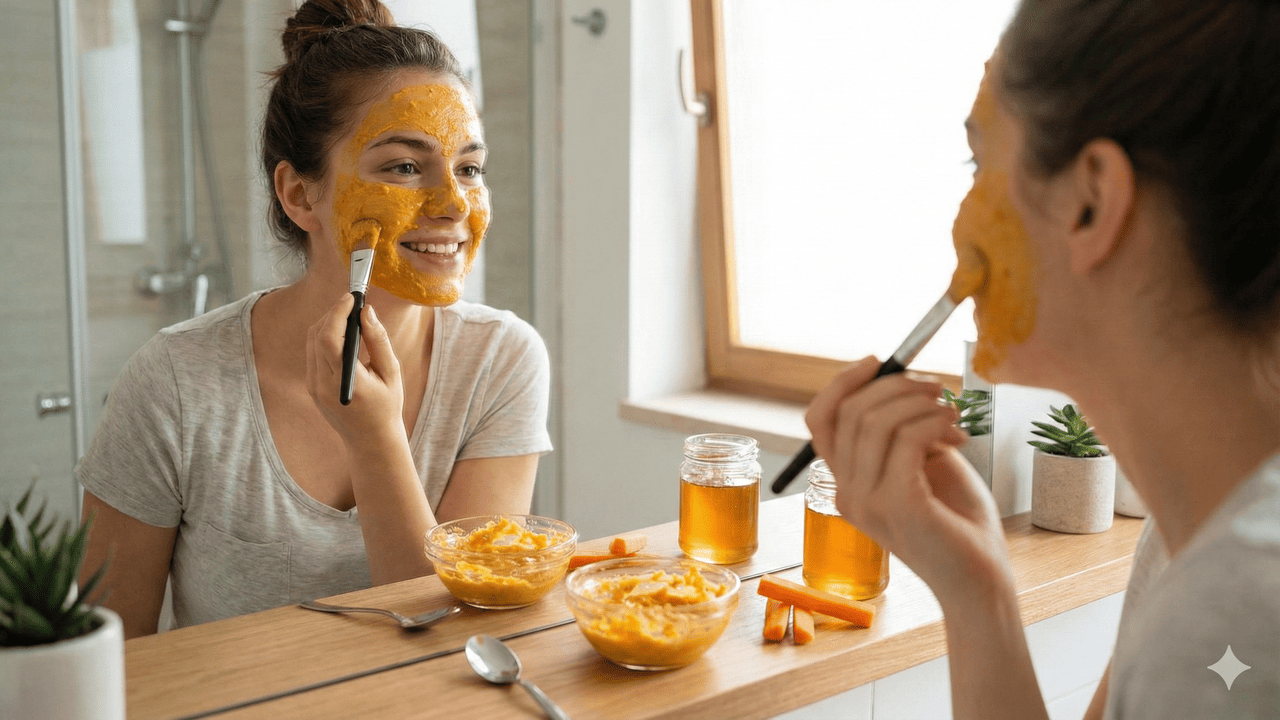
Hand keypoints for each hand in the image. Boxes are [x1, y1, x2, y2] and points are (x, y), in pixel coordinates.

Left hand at [306, 294, 404, 444]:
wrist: (371, 440)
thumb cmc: (387, 407)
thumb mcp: (391, 373)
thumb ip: (378, 340)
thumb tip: (367, 311)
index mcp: (346, 382)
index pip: (330, 338)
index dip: (337, 312)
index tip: (351, 297)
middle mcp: (323, 385)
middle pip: (316, 336)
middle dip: (332, 314)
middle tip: (351, 303)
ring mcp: (314, 387)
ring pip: (311, 342)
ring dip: (327, 323)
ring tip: (348, 316)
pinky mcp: (312, 387)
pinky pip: (312, 353)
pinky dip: (324, 338)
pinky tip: (342, 335)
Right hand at [805, 357, 1010, 604]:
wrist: (980, 577)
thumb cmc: (956, 520)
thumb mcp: (923, 462)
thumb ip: (903, 430)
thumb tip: (900, 381)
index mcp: (847, 482)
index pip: (820, 420)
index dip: (843, 383)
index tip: (878, 361)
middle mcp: (847, 492)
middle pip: (850, 412)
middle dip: (896, 385)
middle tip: (936, 388)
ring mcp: (867, 501)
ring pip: (876, 421)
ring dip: (920, 402)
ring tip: (952, 412)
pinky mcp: (897, 504)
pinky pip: (906, 439)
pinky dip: (934, 423)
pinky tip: (956, 433)